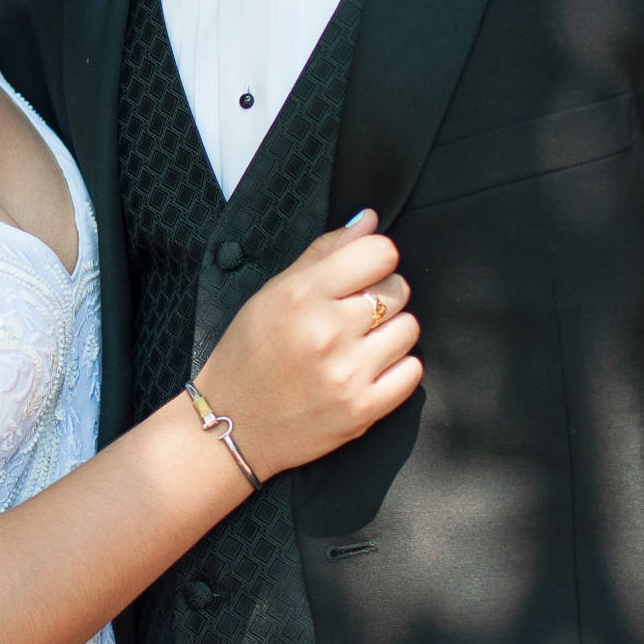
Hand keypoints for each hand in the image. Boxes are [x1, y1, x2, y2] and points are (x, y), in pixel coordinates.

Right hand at [198, 212, 420, 481]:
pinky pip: (411, 371)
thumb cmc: (249, 353)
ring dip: (390, 332)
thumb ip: (323, 252)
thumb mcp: (273, 293)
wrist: (231, 424)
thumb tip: (368, 220)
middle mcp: (327, 332)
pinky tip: (368, 369)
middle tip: (353, 313)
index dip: (375, 258)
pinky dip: (396, 368)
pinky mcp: (363, 410)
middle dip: (382, 294)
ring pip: (409, 329)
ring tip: (359, 343)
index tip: (363, 272)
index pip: (380, 253)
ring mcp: (348, 374)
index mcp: (302, 295)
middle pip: (398, 289)